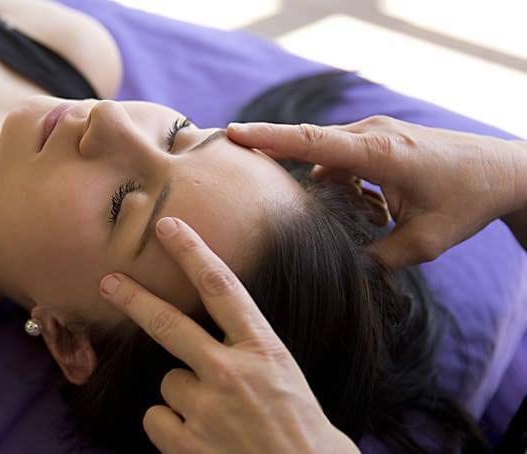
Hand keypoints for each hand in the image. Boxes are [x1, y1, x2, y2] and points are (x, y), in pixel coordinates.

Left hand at [98, 217, 358, 453]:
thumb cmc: (301, 430)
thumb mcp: (285, 376)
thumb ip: (250, 353)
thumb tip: (218, 339)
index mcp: (264, 350)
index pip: (223, 288)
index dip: (192, 252)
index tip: (168, 227)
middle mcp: (231, 373)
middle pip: (169, 324)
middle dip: (135, 299)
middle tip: (109, 282)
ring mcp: (206, 409)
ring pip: (167, 383)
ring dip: (182, 397)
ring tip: (214, 419)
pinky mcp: (186, 445)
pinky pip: (156, 419)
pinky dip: (171, 428)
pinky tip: (199, 440)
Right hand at [227, 116, 526, 267]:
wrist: (502, 172)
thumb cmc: (467, 202)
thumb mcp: (425, 243)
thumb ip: (378, 257)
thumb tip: (340, 267)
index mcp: (380, 152)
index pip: (312, 141)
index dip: (270, 138)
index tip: (233, 134)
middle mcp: (372, 134)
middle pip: (312, 147)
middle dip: (284, 164)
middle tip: (258, 186)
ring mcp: (376, 133)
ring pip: (329, 157)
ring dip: (328, 186)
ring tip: (358, 215)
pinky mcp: (380, 139)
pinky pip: (344, 158)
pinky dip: (343, 181)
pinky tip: (368, 207)